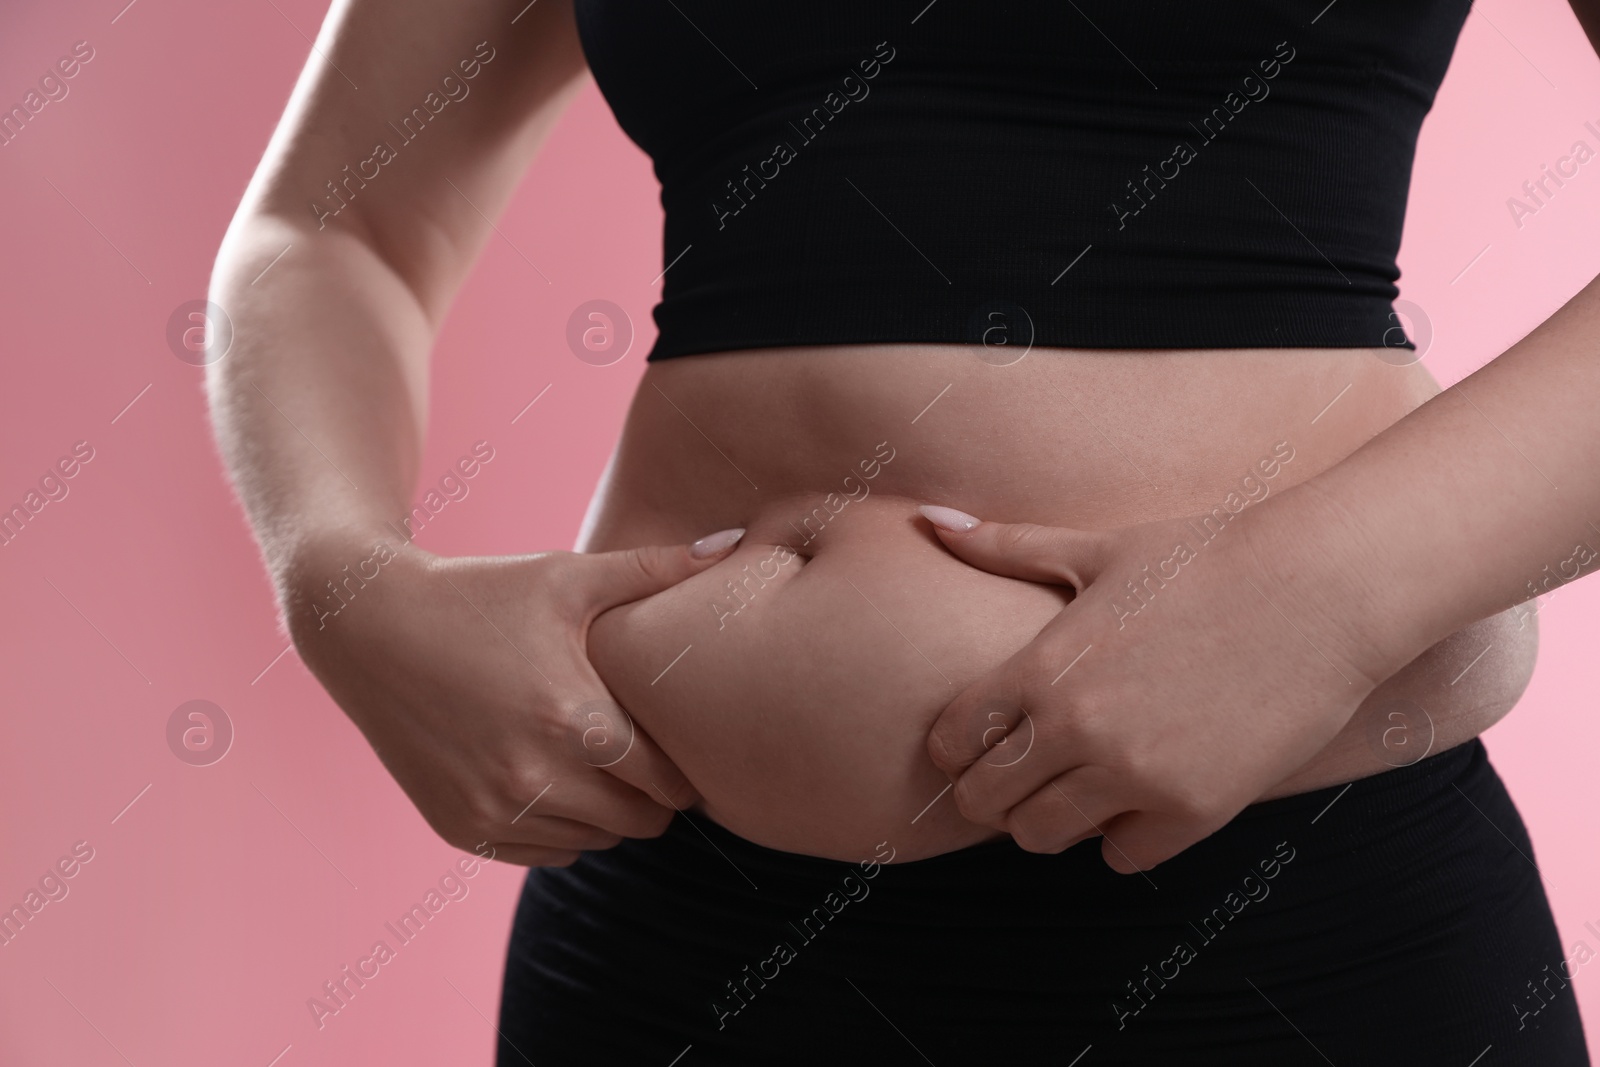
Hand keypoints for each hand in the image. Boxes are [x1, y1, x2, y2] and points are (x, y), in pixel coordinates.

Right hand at [282, 526, 744, 865]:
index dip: (686, 764)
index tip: (683, 738)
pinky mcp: (464, 831)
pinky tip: (553, 775)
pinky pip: (547, 853)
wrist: (368, 626)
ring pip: (597, 841)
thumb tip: (736, 545)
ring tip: (598, 757)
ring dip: (609, 810)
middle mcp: (535, 782)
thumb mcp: (568, 575)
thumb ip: (658, 569)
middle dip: (654, 791)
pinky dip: (563, 826)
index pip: (670, 782)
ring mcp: (495, 814)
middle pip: (641, 822)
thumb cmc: (480, 594)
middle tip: (645, 749)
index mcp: (574, 722)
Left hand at [918, 503, 1381, 873]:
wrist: (1323, 587)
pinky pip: (1122, 855)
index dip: (955, 744)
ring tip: (1072, 785)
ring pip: (1043, 836)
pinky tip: (1135, 797)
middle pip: (986, 801)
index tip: (977, 738)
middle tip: (1017, 772)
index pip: (953, 739)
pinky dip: (1120, 835)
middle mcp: (1079, 729)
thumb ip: (1007, 546)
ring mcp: (1137, 776)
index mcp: (1044, 667)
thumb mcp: (1098, 548)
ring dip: (1048, 817)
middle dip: (990, 790)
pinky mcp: (1195, 810)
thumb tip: (929, 519)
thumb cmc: (1208, 556)